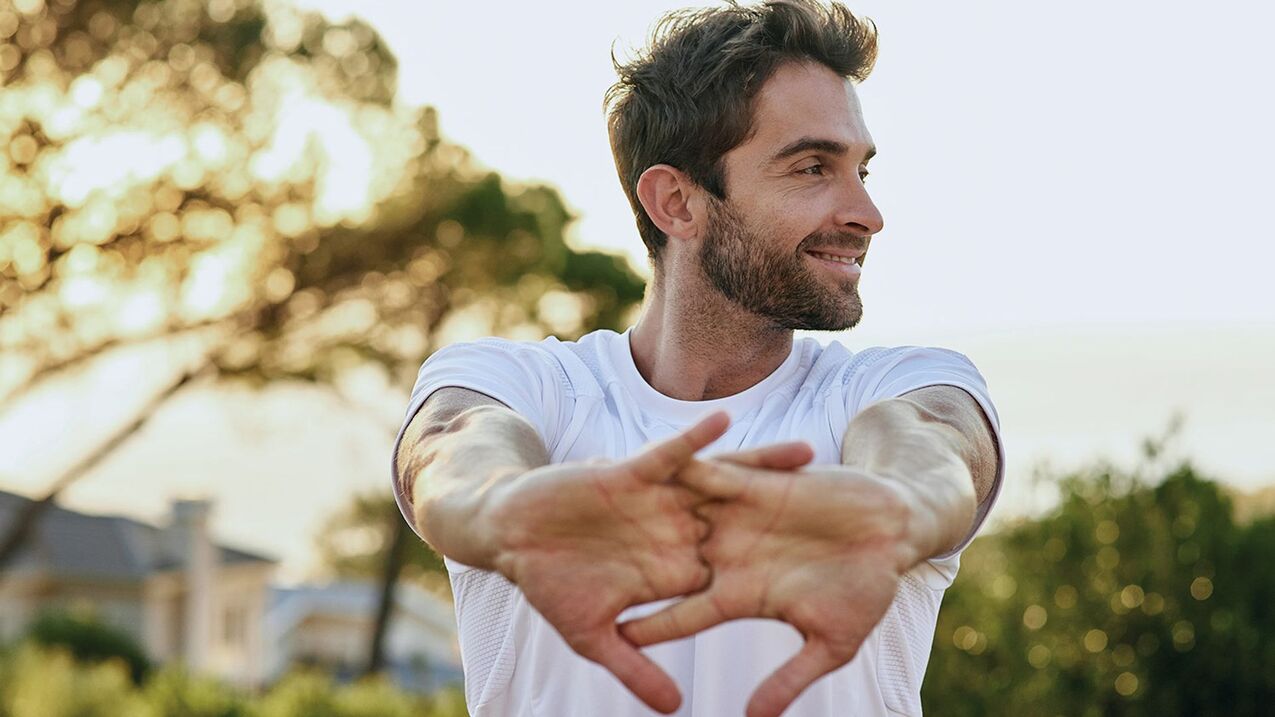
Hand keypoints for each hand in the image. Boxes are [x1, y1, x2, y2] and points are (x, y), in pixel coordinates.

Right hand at [482, 412, 814, 712]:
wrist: (512, 535)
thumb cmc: (549, 585)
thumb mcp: (593, 636)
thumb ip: (636, 667)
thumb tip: (675, 710)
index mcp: (673, 571)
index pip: (735, 574)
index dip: (781, 574)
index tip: (832, 576)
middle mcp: (675, 532)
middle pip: (745, 521)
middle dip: (792, 514)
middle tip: (847, 508)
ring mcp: (658, 502)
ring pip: (720, 482)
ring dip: (761, 467)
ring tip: (810, 454)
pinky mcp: (632, 474)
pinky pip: (673, 454)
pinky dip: (698, 439)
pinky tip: (728, 422)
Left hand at [619, 449, 915, 716]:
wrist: (893, 533)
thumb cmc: (866, 590)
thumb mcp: (830, 643)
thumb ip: (790, 678)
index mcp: (741, 595)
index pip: (682, 614)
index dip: (648, 627)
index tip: (609, 639)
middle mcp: (729, 555)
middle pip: (665, 561)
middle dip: (624, 562)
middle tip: (574, 566)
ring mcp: (739, 518)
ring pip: (677, 512)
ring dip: (640, 506)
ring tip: (592, 499)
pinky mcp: (755, 483)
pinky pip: (711, 470)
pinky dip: (684, 461)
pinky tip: (645, 456)